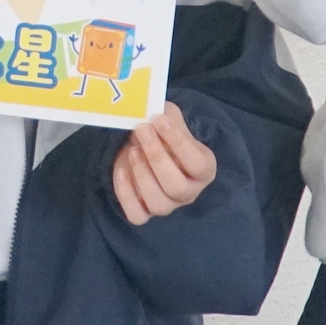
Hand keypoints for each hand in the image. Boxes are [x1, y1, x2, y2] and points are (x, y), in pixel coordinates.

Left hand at [111, 100, 218, 224]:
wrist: (147, 147)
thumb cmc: (163, 134)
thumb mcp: (170, 120)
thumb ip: (168, 116)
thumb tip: (155, 109)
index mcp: (204, 170)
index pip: (197, 163)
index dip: (178, 142)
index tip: (159, 120)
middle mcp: (189, 192)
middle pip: (177, 187)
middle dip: (156, 157)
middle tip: (142, 130)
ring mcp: (168, 205)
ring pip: (158, 204)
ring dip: (142, 175)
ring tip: (133, 150)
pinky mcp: (145, 212)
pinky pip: (136, 215)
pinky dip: (126, 194)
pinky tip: (121, 169)